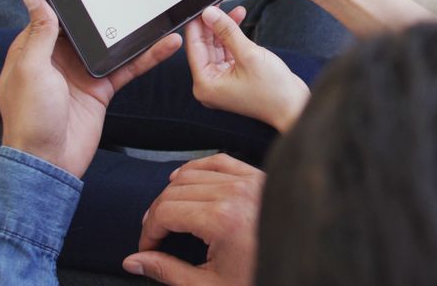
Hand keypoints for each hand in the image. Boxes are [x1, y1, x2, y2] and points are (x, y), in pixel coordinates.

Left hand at [0, 0, 181, 177]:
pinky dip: (147, 57)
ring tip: (156, 16)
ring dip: (134, 34)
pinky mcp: (102, 89)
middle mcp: (58, 60)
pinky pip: (127, 68)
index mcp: (34, 51)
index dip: (68, 2)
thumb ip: (40, 32)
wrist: (49, 161)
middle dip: (106, 13)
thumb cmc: (30, 118)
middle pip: (87, 30)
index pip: (52, 17)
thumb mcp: (31, 69)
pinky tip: (165, 45)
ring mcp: (82, 74)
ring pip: (112, 47)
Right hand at [122, 154, 263, 284]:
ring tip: (166, 214)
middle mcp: (235, 193)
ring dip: (173, 191)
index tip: (147, 248)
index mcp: (222, 219)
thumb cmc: (260, 279)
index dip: (148, 232)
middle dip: (156, 214)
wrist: (303, 272)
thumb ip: (167, 271)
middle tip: (153, 236)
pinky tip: (186, 180)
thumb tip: (133, 261)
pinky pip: (220, 161)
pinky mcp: (260, 177)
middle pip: (174, 191)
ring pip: (193, 173)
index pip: (165, 212)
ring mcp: (250, 182)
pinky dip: (198, 168)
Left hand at [185, 4, 308, 131]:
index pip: (194, 48)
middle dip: (213, 25)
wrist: (294, 106)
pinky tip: (237, 21)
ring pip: (217, 47)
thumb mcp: (248, 54)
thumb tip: (210, 13)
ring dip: (225, 29)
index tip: (201, 7)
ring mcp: (222, 81)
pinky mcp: (234, 77)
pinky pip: (228, 52)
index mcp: (206, 84)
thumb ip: (227, 31)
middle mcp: (210, 84)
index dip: (197, 25)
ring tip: (233, 10)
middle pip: (205, 47)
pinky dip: (233, 38)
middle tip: (217, 5)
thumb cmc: (273, 91)